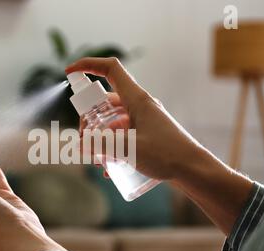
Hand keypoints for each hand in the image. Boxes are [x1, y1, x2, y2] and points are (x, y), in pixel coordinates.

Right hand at [66, 57, 201, 180]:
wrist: (194, 171)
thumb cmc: (166, 155)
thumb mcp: (128, 148)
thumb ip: (100, 144)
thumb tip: (81, 143)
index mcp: (137, 100)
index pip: (111, 70)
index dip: (88, 65)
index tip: (69, 72)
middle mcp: (140, 106)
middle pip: (106, 102)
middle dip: (90, 120)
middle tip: (84, 140)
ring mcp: (145, 120)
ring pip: (113, 122)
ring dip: (101, 137)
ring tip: (97, 160)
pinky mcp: (148, 135)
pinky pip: (124, 135)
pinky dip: (113, 147)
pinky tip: (109, 168)